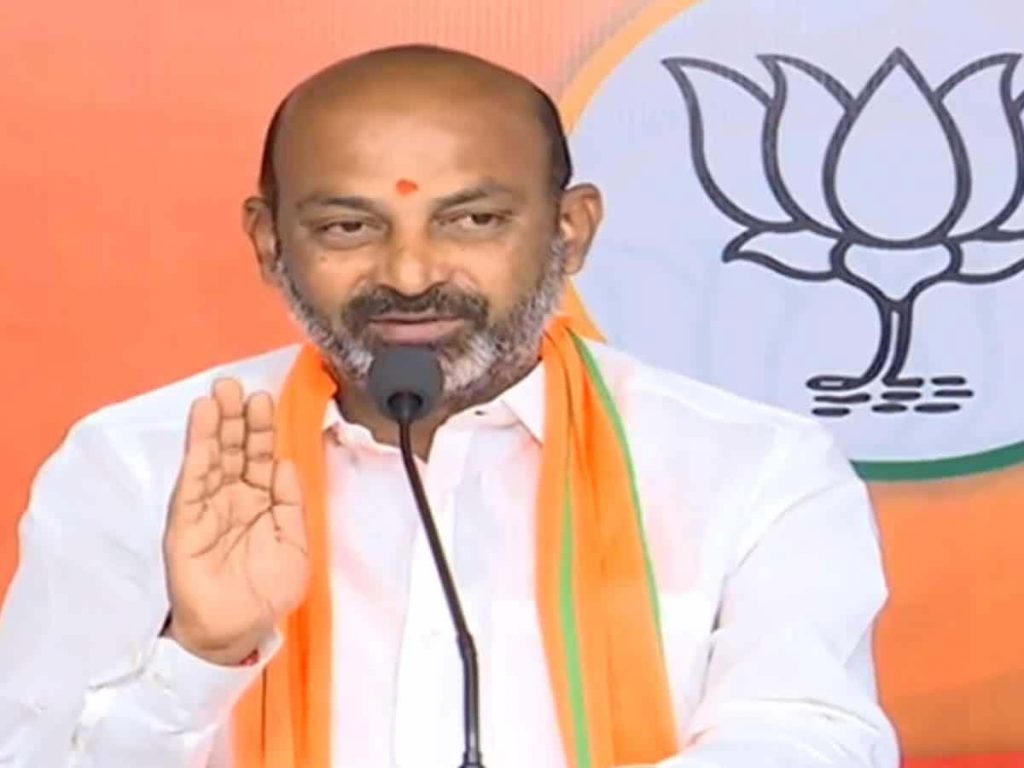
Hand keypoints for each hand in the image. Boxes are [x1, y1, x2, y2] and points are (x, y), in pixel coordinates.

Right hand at [163, 378, 308, 665]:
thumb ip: (291, 505)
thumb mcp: (294, 546)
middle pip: (234, 449)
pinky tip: (201, 431)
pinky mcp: (186, 523)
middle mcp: (233, 498)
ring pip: (211, 459)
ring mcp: (208, 508)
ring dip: (213, 427)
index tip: (263, 400)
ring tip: (216, 395)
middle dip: (235, 417)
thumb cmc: (266, 593)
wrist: (236, 632)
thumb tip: (283, 464)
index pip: (259, 457)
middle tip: (235, 385)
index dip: (261, 429)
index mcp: (261, 502)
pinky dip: (197, 456)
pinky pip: (192, 484)